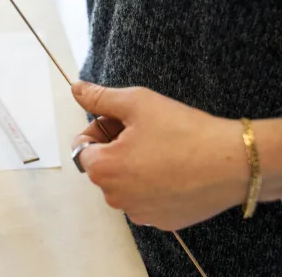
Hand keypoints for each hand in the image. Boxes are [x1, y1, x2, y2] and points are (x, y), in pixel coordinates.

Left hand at [71, 81, 248, 230]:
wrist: (234, 162)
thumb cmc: (183, 131)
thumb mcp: (136, 103)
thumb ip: (100, 97)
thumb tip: (76, 89)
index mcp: (102, 169)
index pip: (82, 146)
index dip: (99, 128)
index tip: (122, 121)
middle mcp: (114, 197)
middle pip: (102, 166)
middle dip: (115, 147)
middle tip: (145, 131)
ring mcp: (138, 212)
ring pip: (124, 183)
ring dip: (132, 166)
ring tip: (161, 149)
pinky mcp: (161, 221)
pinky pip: (146, 199)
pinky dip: (152, 184)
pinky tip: (173, 169)